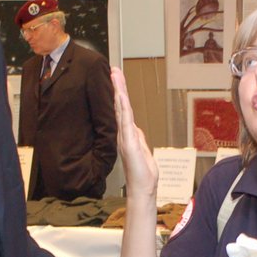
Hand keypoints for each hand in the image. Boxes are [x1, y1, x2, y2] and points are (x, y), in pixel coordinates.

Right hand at [112, 67, 157, 201]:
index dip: (120, 94)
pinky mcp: (129, 142)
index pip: (123, 110)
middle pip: (119, 105)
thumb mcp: (143, 150)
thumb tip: (136, 128)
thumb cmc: (142, 172)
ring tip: (115, 75)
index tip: (117, 79)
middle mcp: (124, 133)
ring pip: (121, 109)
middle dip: (117, 87)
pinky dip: (122, 107)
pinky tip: (120, 96)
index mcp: (127, 134)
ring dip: (118, 91)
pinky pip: (125, 121)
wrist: (142, 187)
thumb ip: (139, 138)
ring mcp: (125, 136)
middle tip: (114, 70)